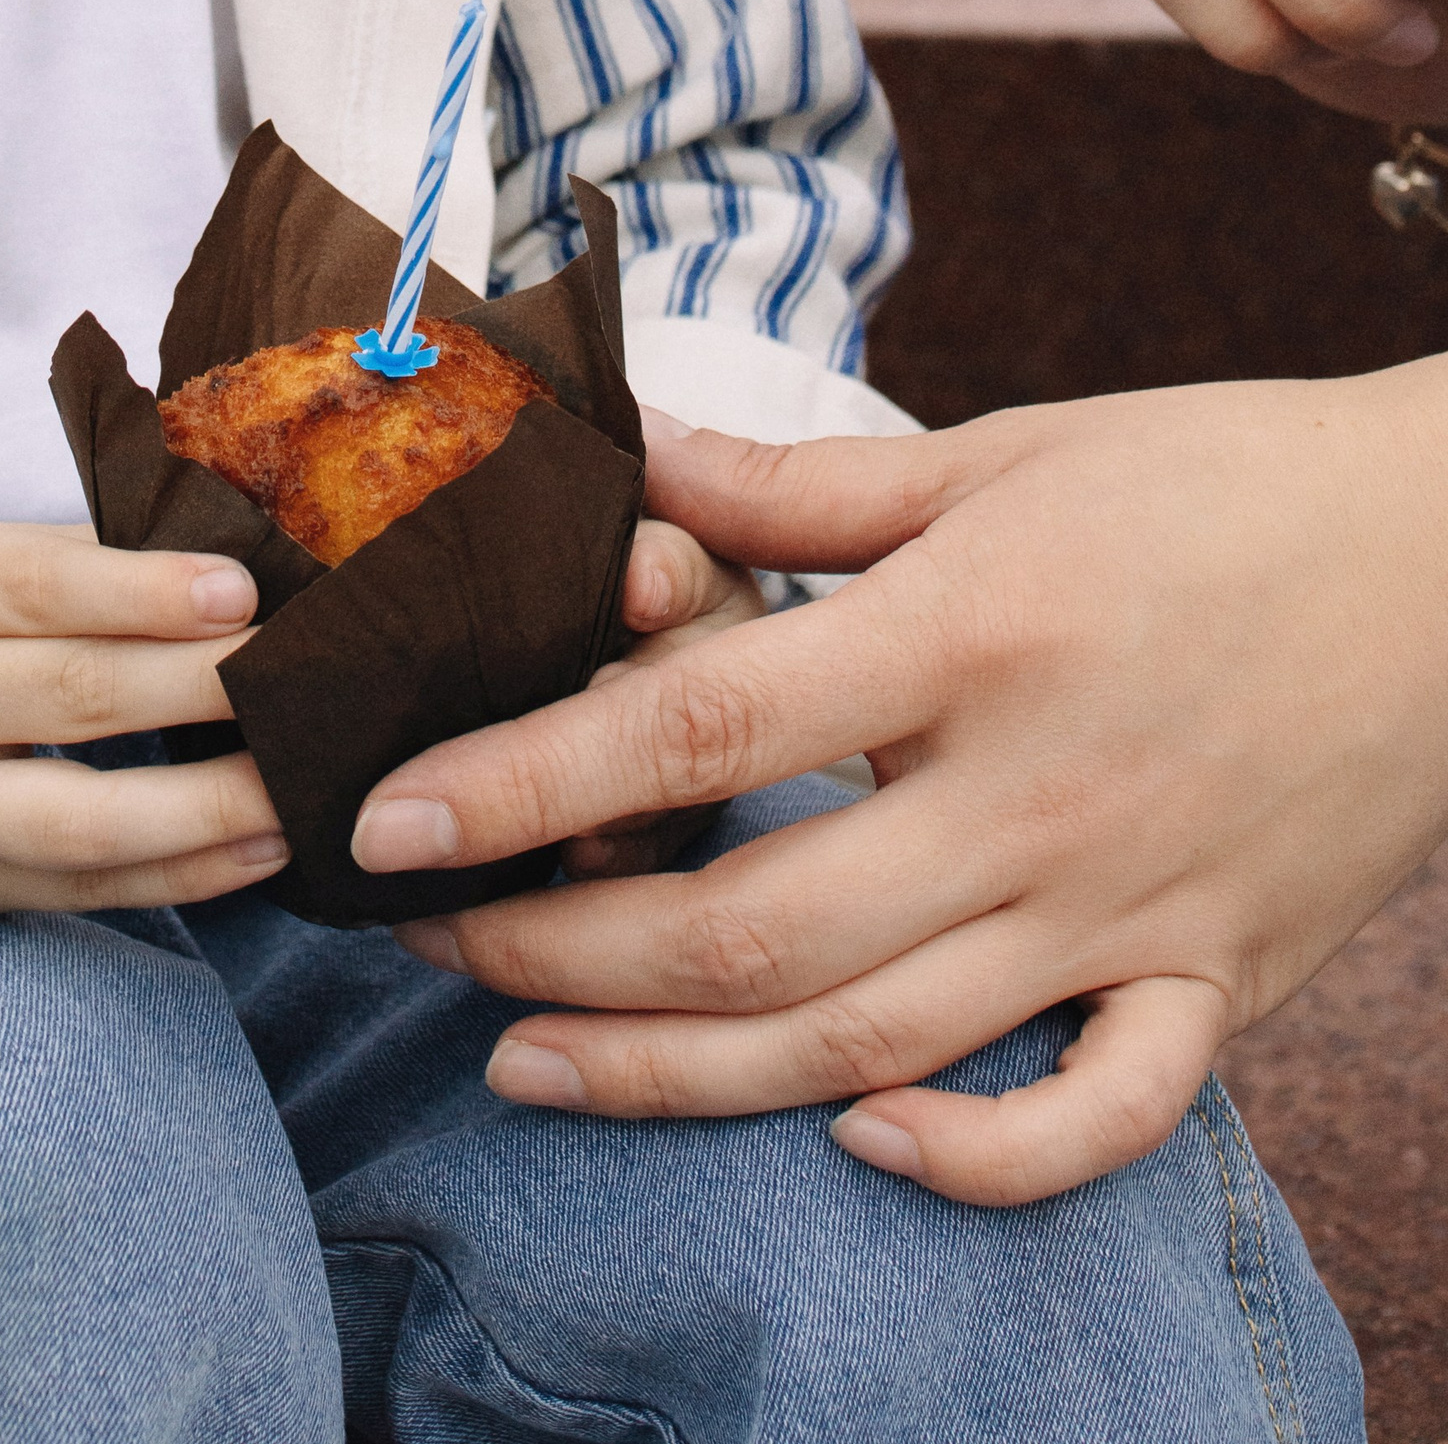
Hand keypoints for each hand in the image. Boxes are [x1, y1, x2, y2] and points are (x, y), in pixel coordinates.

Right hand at [0, 521, 287, 910]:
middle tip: (312, 676)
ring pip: (79, 822)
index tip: (245, 587)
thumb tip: (213, 562)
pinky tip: (255, 851)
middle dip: (206, 691)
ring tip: (305, 787)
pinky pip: (74, 890)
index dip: (143, 589)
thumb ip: (52, 565)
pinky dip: (173, 876)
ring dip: (209, 809)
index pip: (32, 590)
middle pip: (71, 700)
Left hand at [349, 370, 1447, 1204]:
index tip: (390, 814)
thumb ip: (803, 480)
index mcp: (971, 633)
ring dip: (684, 1073)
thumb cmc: (1218, 478)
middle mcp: (1036, 791)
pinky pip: (1096, 1117)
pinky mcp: (1216, 977)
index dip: (525, 777)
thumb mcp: (1003, 450)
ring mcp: (1128, 906)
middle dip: (561, 953)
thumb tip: (628, 460)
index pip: (700, 728)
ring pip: (877, 1042)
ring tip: (532, 1063)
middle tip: (429, 943)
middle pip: (757, 925)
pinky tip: (853, 1142)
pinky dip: (980, 1158)